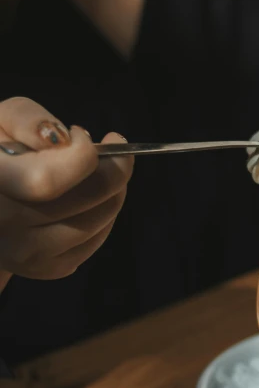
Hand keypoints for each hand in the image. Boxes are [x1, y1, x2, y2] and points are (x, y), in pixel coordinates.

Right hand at [0, 97, 133, 290]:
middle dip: (114, 170)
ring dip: (114, 191)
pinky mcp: (50, 269)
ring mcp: (28, 254)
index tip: (84, 136)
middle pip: (86, 200)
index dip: (81, 155)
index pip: (47, 181)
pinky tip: (90, 198)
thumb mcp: (0, 121)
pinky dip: (105, 213)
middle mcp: (5, 226)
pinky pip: (97, 238)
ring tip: (100, 172)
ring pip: (99, 220)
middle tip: (117, 153)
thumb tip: (64, 140)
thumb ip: (27, 118)